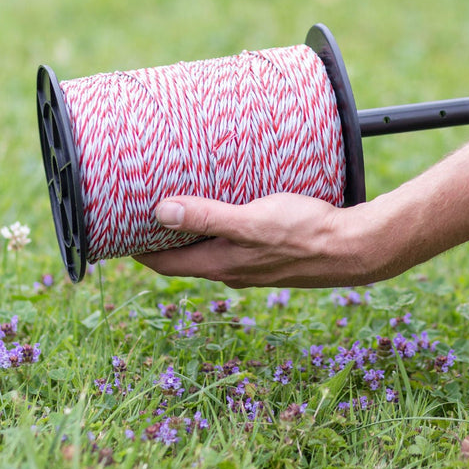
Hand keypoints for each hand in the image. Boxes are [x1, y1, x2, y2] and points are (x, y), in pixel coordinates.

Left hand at [134, 193, 396, 287]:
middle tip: (140, 206)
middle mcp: (231, 269)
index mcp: (220, 265)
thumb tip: (159, 212)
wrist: (353, 248)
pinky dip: (218, 225)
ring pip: (208, 248)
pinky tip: (227, 202)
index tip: (115, 228)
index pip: (162, 264)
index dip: (135, 249)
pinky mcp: (270, 252)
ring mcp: (251, 264)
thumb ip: (207, 217)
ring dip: (189, 230)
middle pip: (181, 257)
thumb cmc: (304, 234)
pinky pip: (233, 240)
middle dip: (158, 236)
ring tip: (178, 198)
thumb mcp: (250, 221)